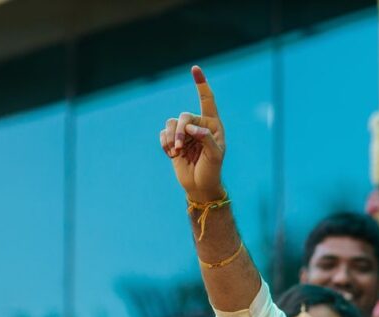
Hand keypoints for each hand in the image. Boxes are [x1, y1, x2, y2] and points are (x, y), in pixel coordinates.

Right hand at [160, 65, 225, 202]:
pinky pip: (163, 134)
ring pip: (171, 124)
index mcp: (213, 125)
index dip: (201, 84)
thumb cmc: (212, 170)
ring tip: (175, 152)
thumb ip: (206, 139)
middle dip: (179, 131)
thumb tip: (192, 128)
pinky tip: (171, 154)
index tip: (195, 69)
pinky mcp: (173, 140)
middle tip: (178, 146)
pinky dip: (164, 143)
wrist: (199, 185)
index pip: (207, 100)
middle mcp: (198, 125)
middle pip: (183, 116)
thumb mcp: (215, 156)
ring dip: (170, 138)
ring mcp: (185, 133)